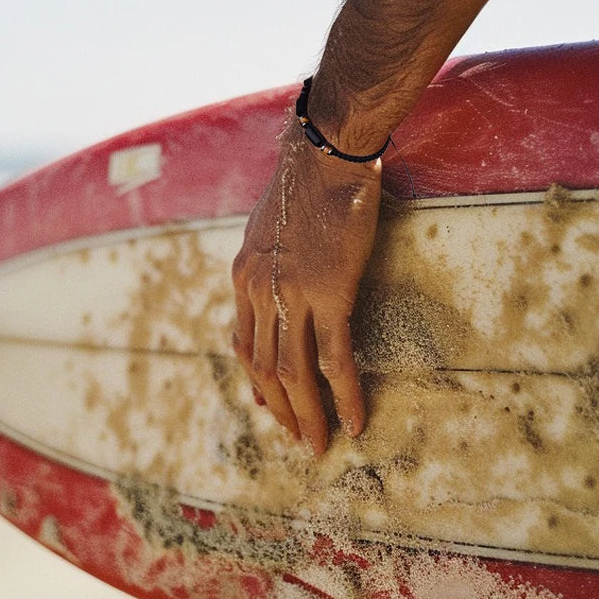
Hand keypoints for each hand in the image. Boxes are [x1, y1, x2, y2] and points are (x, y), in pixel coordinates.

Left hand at [231, 123, 380, 453]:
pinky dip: (343, 394)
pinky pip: (334, 357)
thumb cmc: (305, 186)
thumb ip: (264, 268)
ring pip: (293, 372)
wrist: (326, 155)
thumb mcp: (269, 229)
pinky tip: (355, 419)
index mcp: (243, 277)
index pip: (242, 343)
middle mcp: (258, 291)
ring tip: (319, 443)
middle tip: (297, 438)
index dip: (256, 380)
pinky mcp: (329, 293)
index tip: (268, 404)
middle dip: (279, 409)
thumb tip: (269, 298)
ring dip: (306, 414)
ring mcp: (291, 294)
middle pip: (262, 367)